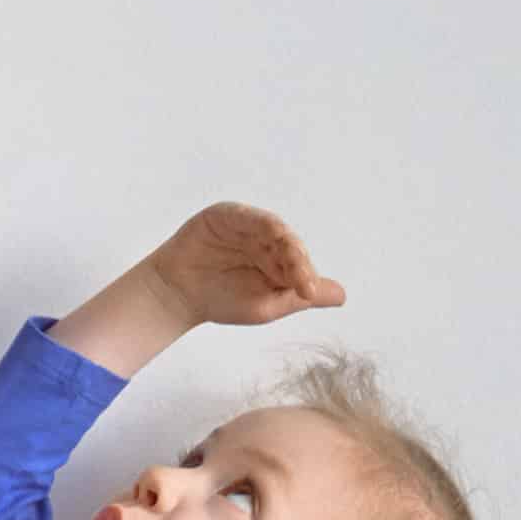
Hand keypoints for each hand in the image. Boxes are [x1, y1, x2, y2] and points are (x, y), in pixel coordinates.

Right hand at [148, 201, 349, 331]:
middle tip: (302, 282)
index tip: (309, 292)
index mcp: (278, 259)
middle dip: (296, 262)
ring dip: (282, 245)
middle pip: (289, 245)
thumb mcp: (267, 305)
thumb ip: (300, 297)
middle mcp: (265, 240)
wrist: (178, 296)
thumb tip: (341, 295)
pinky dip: (258, 225)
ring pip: (272, 229)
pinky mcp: (225, 214)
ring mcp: (246, 225)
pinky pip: (246, 215)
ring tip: (290, 262)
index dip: (305, 274)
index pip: (298, 262)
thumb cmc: (222, 299)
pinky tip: (269, 236)